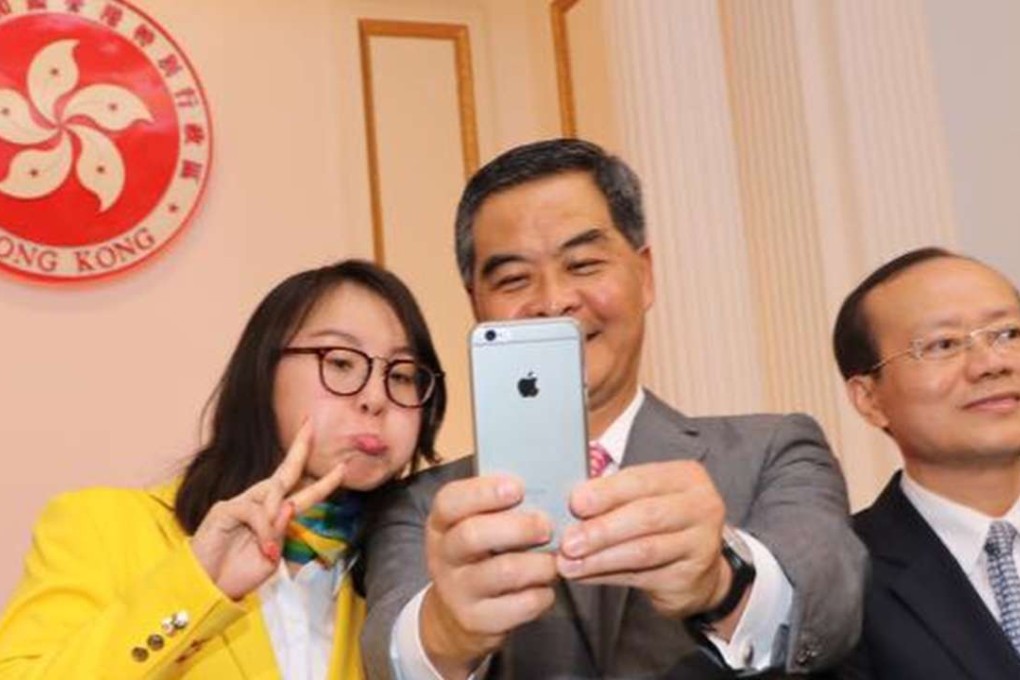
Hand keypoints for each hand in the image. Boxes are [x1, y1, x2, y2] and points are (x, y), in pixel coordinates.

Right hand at [190, 420, 348, 599]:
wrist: (206, 589)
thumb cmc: (236, 574)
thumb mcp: (270, 558)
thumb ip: (281, 533)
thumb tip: (288, 506)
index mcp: (273, 516)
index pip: (300, 491)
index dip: (322, 480)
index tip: (342, 466)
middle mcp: (259, 503)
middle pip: (285, 472)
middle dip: (300, 448)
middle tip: (311, 425)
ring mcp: (240, 503)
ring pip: (273, 493)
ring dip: (276, 518)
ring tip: (269, 548)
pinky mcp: (225, 509)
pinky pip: (255, 510)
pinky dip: (264, 529)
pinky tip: (264, 547)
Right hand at [420, 475, 557, 678]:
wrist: (457, 612)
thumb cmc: (479, 553)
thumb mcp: (475, 524)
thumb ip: (499, 505)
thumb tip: (545, 482)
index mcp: (441, 523)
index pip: (451, 501)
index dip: (484, 492)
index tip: (518, 487)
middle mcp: (443, 555)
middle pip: (474, 535)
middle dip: (519, 527)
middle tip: (547, 526)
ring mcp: (458, 590)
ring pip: (504, 572)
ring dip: (539, 563)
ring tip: (554, 559)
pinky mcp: (478, 620)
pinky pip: (520, 605)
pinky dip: (542, 593)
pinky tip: (545, 586)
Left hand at [556, 460, 731, 619]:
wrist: (698, 569)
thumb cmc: (662, 525)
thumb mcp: (644, 500)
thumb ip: (614, 499)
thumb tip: (572, 508)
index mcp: (685, 477)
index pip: (641, 481)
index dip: (606, 492)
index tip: (575, 503)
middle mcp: (700, 507)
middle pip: (646, 516)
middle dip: (601, 529)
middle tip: (569, 541)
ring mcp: (701, 543)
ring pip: (644, 550)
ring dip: (600, 558)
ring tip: (570, 563)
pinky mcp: (691, 577)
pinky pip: (642, 576)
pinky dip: (607, 576)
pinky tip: (586, 574)